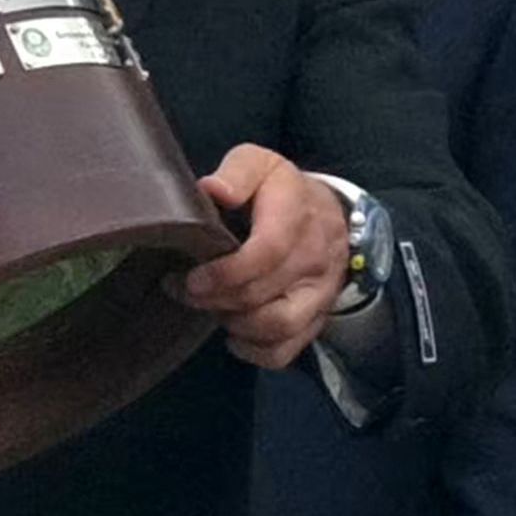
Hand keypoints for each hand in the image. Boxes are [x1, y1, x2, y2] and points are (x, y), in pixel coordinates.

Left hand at [178, 144, 351, 371]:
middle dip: (214, 298)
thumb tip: (213, 190)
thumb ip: (237, 173)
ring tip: (211, 307)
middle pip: (263, 294)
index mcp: (294, 213)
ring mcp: (319, 292)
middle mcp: (313, 257)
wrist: (331, 216)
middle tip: (184, 289)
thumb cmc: (281, 191)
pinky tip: (233, 333)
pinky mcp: (317, 318)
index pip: (267, 251)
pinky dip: (254, 351)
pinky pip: (286, 350)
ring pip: (278, 327)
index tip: (191, 278)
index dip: (225, 272)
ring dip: (234, 324)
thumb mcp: (260, 164)